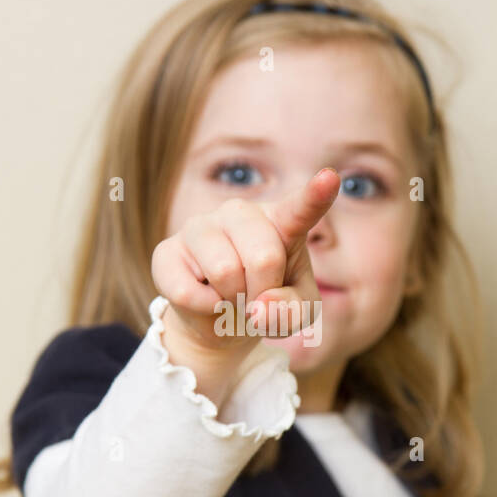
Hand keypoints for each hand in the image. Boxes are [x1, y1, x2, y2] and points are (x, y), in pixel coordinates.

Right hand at [151, 167, 340, 355]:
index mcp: (280, 221)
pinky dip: (204, 310)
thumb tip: (259, 308)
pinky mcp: (167, 251)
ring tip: (231, 296)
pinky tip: (205, 299)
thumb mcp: (296, 312)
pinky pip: (187, 291)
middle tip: (256, 297)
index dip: (315, 195)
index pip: (300, 208)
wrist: (219, 318)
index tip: (330, 178)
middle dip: (263, 292)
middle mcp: (239, 213)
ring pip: (224, 271)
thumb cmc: (267, 303)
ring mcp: (200, 226)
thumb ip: (291, 310)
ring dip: (233, 301)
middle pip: (264, 257)